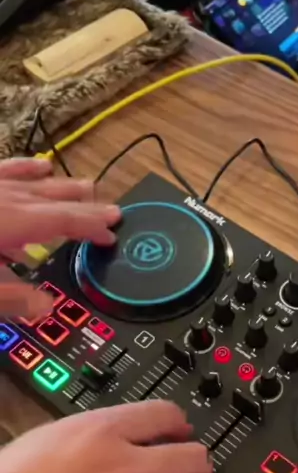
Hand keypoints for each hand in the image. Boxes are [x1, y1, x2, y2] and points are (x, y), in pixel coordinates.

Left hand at [0, 158, 120, 318]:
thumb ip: (12, 298)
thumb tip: (44, 306)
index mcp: (10, 221)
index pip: (63, 220)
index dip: (91, 225)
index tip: (111, 232)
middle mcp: (5, 197)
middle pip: (54, 199)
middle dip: (86, 206)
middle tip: (112, 210)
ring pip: (34, 181)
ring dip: (62, 187)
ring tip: (86, 187)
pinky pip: (7, 169)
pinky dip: (26, 168)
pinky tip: (39, 166)